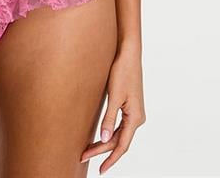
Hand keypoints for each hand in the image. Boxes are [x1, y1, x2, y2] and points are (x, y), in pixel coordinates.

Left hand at [79, 46, 145, 173]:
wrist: (128, 53)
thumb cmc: (122, 72)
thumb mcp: (114, 96)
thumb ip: (109, 119)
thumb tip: (104, 140)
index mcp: (135, 118)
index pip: (122, 146)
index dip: (110, 159)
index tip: (100, 170)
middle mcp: (136, 118)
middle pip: (118, 141)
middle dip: (101, 150)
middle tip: (82, 156)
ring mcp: (133, 112)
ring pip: (118, 134)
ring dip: (104, 142)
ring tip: (88, 150)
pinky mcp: (129, 105)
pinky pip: (119, 125)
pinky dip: (109, 132)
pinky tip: (99, 136)